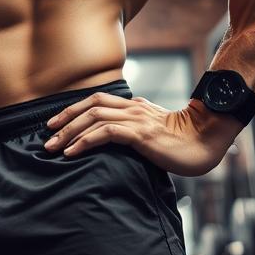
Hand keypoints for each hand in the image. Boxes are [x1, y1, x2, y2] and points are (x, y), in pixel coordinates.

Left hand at [43, 92, 240, 176]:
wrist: (207, 142)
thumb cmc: (182, 145)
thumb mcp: (154, 134)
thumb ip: (136, 134)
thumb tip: (116, 144)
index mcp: (135, 106)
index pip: (97, 101)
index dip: (73, 109)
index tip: (55, 123)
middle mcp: (133, 108)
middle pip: (90, 105)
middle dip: (65, 118)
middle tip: (46, 135)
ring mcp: (137, 119)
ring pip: (93, 118)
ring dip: (69, 132)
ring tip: (53, 147)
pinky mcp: (141, 134)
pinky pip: (106, 133)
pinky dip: (85, 141)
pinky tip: (72, 153)